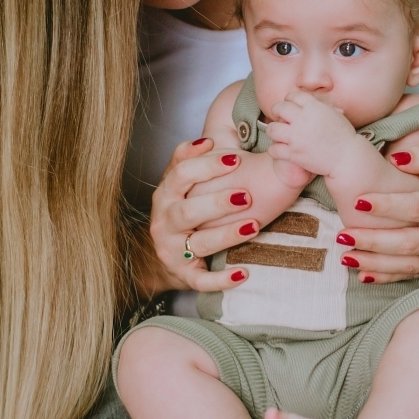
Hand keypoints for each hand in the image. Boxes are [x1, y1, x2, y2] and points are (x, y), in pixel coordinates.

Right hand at [147, 138, 259, 292]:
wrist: (165, 255)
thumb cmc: (182, 209)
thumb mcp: (180, 183)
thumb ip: (192, 159)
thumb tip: (211, 138)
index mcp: (166, 193)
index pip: (181, 174)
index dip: (206, 165)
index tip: (236, 159)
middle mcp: (164, 221)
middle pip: (187, 210)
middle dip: (217, 202)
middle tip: (245, 195)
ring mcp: (172, 250)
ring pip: (198, 243)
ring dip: (226, 234)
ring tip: (253, 225)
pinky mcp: (184, 275)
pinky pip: (202, 280)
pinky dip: (222, 279)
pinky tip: (243, 273)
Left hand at [265, 91, 355, 177]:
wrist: (347, 158)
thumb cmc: (344, 136)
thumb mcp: (335, 114)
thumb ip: (321, 106)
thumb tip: (313, 100)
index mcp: (314, 107)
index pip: (292, 96)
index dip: (289, 100)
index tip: (289, 106)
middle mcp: (303, 120)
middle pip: (279, 108)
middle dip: (277, 111)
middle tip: (279, 117)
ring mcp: (296, 137)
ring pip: (272, 128)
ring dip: (274, 130)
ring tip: (279, 134)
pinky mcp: (293, 154)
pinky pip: (273, 149)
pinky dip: (274, 149)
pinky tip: (280, 149)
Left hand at [336, 135, 418, 282]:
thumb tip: (396, 158)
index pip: (416, 207)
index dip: (386, 206)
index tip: (357, 201)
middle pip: (409, 243)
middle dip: (373, 241)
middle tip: (343, 235)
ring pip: (409, 265)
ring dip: (375, 264)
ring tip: (345, 257)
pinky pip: (413, 273)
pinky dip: (387, 276)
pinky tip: (362, 274)